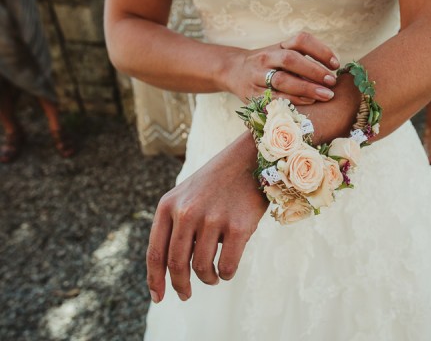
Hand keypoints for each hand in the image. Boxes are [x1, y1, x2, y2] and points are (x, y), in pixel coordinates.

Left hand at [146, 133, 266, 302]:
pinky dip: (226, 274)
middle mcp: (187, 212)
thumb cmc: (217, 182)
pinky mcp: (238, 226)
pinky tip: (227, 270)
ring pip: (202, 268)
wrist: (249, 158)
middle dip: (180, 286)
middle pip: (177, 264)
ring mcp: (212, 219)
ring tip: (213, 277)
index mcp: (169, 205)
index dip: (155, 280)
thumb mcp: (186, 196)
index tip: (158, 298)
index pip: (155, 253)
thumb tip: (171, 271)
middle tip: (186, 295)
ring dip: (207, 279)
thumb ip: (175, 225)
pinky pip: (227, 266)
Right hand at [223, 32, 339, 105]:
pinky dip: (293, 100)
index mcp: (278, 46)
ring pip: (282, 80)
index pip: (300, 40)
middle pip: (291, 60)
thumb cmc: (268, 65)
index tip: (336, 63)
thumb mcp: (282, 55)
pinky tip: (309, 102)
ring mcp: (258, 76)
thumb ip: (303, 61)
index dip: (320, 50)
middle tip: (332, 82)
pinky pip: (275, 97)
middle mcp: (267, 58)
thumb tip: (332, 75)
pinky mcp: (253, 94)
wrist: (233, 71)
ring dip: (307, 88)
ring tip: (326, 95)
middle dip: (314, 71)